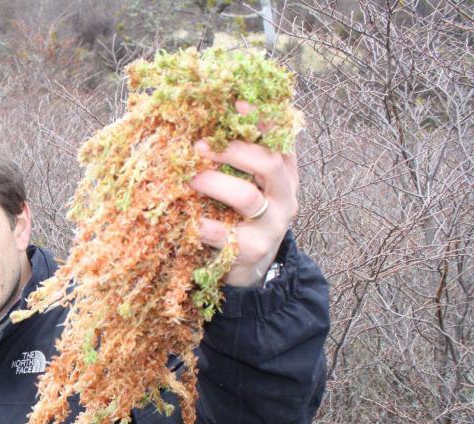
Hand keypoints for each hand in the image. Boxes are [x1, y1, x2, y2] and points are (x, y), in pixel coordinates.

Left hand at [189, 101, 298, 286]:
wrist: (252, 267)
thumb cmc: (242, 216)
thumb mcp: (250, 184)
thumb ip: (241, 156)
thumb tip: (212, 116)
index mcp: (285, 174)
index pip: (281, 140)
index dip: (262, 121)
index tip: (236, 104)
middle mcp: (285, 197)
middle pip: (268, 164)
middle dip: (233, 150)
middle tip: (200, 145)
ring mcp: (271, 226)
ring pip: (247, 198)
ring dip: (215, 183)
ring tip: (191, 177)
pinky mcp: (252, 252)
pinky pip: (225, 236)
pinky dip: (203, 226)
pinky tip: (189, 220)